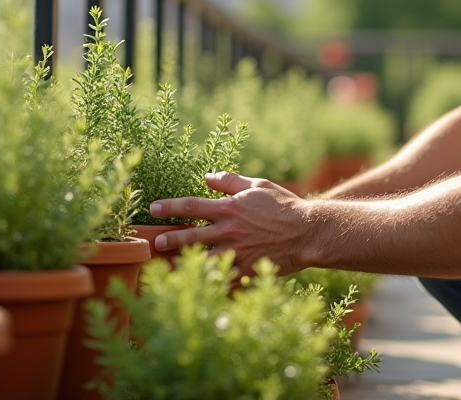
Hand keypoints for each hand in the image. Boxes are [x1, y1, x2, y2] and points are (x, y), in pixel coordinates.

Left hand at [149, 172, 310, 275]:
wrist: (308, 232)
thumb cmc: (284, 205)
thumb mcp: (258, 185)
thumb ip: (230, 181)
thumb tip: (207, 176)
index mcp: (229, 208)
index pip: (191, 206)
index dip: (169, 207)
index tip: (153, 209)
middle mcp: (229, 231)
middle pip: (191, 235)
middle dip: (170, 239)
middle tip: (155, 242)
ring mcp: (237, 253)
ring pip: (202, 260)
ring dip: (184, 262)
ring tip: (170, 266)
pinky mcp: (246, 270)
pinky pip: (223, 278)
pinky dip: (210, 281)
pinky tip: (198, 283)